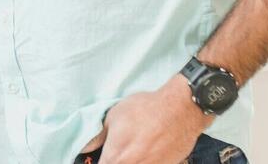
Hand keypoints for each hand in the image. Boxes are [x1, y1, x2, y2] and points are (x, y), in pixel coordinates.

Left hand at [80, 77, 209, 163]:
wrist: (180, 110)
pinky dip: (147, 160)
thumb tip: (87, 148)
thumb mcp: (114, 116)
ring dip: (132, 160)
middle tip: (119, 151)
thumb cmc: (145, 109)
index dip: (101, 161)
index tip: (102, 157)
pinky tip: (148, 151)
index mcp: (115, 157)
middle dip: (115, 160)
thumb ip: (99, 136)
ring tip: (136, 150)